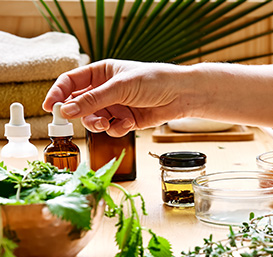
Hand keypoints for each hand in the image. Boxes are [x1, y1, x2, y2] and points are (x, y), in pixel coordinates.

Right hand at [43, 59, 192, 136]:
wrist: (181, 95)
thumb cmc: (154, 80)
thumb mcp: (121, 87)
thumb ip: (93, 100)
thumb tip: (67, 110)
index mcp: (101, 73)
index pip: (70, 82)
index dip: (59, 93)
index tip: (51, 107)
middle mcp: (106, 90)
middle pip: (79, 104)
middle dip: (80, 114)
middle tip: (79, 120)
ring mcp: (116, 106)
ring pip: (94, 120)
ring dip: (98, 124)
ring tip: (108, 123)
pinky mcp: (126, 120)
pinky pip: (112, 128)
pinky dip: (117, 128)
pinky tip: (129, 123)